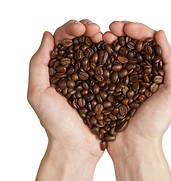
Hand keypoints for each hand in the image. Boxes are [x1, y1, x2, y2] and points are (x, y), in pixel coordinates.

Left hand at [28, 19, 102, 162]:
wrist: (77, 147)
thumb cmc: (56, 124)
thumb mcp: (38, 93)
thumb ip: (38, 64)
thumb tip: (47, 36)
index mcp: (57, 70)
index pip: (63, 41)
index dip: (71, 29)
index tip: (82, 29)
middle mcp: (75, 72)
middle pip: (82, 43)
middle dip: (89, 30)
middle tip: (97, 31)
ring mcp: (92, 80)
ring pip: (97, 52)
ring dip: (103, 40)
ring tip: (108, 37)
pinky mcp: (106, 89)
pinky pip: (111, 68)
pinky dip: (115, 56)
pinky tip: (119, 50)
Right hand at [103, 21, 170, 159]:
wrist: (134, 146)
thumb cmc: (155, 122)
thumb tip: (160, 33)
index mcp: (154, 71)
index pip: (147, 43)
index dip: (138, 30)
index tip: (125, 28)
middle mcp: (137, 74)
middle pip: (129, 46)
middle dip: (120, 32)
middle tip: (110, 29)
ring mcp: (120, 81)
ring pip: (114, 55)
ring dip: (107, 43)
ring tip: (99, 37)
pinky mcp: (106, 90)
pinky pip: (101, 70)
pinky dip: (96, 59)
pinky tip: (90, 52)